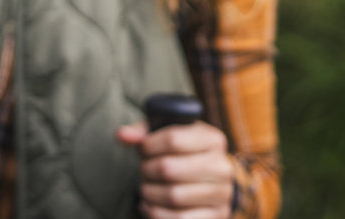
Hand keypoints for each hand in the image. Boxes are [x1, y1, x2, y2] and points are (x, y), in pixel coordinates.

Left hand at [116, 120, 234, 218]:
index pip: (172, 139)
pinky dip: (155, 212)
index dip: (149, 145)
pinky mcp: (217, 216)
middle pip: (168, 169)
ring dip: (149, 192)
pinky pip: (178, 218)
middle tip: (144, 170)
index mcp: (212, 139)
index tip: (143, 149)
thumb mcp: (167, 135)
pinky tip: (150, 204)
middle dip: (147, 170)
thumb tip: (122, 135)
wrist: (209, 182)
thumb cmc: (182, 153)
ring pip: (172, 195)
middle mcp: (222, 166)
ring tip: (147, 187)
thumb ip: (144, 132)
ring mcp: (222, 194)